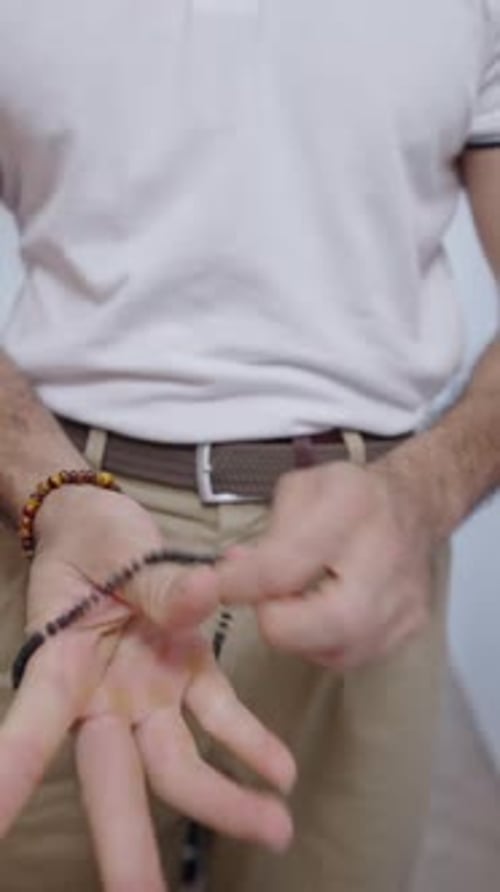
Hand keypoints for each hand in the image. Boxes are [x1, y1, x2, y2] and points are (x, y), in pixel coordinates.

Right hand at [0, 487, 295, 891]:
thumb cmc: (92, 541)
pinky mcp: (190, 672)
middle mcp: (103, 696)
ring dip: (222, 799)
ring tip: (276, 829)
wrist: (104, 524)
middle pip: (112, 776)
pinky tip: (281, 773)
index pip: (33, 727)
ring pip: (177, 761)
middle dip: (126, 843)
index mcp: (64, 666)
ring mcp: (149, 691)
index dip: (11, 775)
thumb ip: (160, 585)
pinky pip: (220, 714)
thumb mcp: (117, 550)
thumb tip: (204, 596)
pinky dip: (251, 742)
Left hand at [211, 459, 437, 669]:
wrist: (415, 506)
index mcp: (349, 510)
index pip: (280, 569)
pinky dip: (324, 642)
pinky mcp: (408, 631)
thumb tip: (231, 576)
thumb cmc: (347, 496)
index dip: (239, 585)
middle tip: (266, 599)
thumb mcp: (299, 490)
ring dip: (299, 634)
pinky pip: (349, 656)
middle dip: (274, 620)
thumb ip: (265, 534)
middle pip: (312, 627)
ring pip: (328, 652)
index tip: (219, 586)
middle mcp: (382, 562)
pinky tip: (323, 611)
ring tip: (298, 600)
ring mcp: (401, 605)